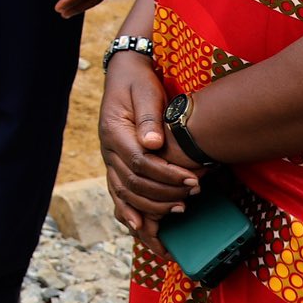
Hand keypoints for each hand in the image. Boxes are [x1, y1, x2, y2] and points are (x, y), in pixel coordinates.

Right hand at [97, 54, 201, 249]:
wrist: (124, 75)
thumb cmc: (139, 82)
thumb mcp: (145, 92)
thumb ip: (148, 117)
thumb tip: (154, 143)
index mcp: (114, 131)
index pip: (140, 162)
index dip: (167, 175)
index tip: (193, 180)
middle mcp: (107, 149)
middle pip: (133, 182)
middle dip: (166, 192)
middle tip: (194, 191)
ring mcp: (109, 159)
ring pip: (124, 193)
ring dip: (152, 206)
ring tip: (181, 208)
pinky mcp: (115, 165)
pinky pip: (118, 193)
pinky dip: (127, 212)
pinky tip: (140, 227)